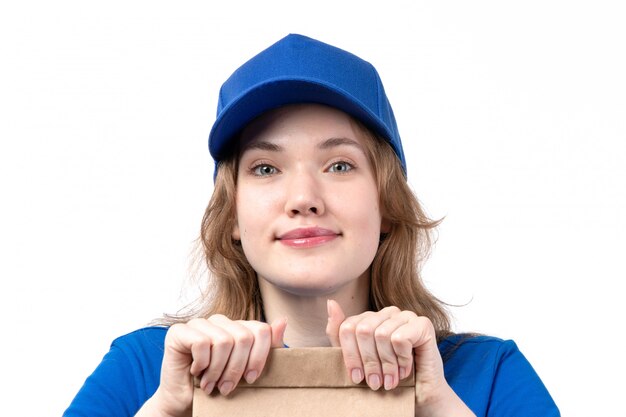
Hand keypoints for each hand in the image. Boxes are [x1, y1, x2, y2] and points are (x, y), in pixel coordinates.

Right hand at [144, 315, 286, 416]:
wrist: (187, 404)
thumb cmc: (219, 386)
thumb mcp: (250, 370)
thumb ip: (268, 345)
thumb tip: (283, 320)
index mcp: (237, 327)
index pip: (261, 330)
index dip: (259, 357)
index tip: (250, 379)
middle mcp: (219, 321)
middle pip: (243, 337)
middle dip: (236, 369)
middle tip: (226, 387)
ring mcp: (199, 323)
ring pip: (223, 341)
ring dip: (217, 371)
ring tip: (211, 384)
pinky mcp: (179, 332)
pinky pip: (201, 343)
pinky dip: (201, 364)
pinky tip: (197, 372)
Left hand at [325, 300, 473, 416]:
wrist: (418, 395)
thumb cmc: (387, 377)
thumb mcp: (355, 358)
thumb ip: (339, 332)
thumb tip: (331, 302)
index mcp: (370, 318)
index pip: (348, 327)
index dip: (350, 356)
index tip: (356, 377)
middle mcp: (387, 313)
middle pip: (363, 330)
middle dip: (368, 362)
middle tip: (375, 383)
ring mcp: (406, 316)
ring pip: (381, 335)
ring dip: (386, 365)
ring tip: (390, 380)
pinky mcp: (423, 324)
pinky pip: (400, 338)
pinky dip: (401, 359)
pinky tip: (405, 369)